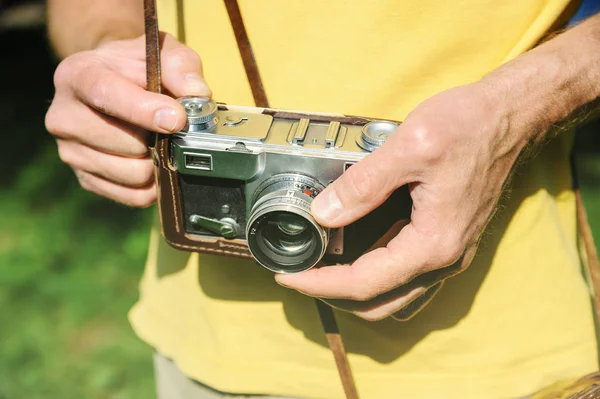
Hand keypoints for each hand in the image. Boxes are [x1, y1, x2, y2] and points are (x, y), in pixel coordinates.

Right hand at [45, 34, 210, 206]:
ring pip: (133, 173)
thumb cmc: (138, 68)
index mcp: (77, 76)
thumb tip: (197, 96)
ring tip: (161, 141)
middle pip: (125, 142)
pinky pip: (133, 196)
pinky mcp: (86, 179)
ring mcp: (71, 152)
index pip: (106, 96)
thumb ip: (181, 68)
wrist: (114, 84)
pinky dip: (154, 184)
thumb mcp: (163, 53)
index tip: (176, 119)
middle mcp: (64, 117)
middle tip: (172, 127)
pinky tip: (156, 162)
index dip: (144, 111)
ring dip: (158, 161)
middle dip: (159, 138)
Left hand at [276, 82, 532, 320]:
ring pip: (395, 297)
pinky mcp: (449, 240)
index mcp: (434, 243)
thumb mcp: (410, 147)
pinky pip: (408, 278)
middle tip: (300, 272)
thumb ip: (363, 185)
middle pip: (379, 303)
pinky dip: (377, 276)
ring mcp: (450, 253)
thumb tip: (323, 215)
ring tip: (322, 266)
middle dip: (334, 294)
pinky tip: (356, 252)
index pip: (364, 284)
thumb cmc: (469, 125)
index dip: (319, 284)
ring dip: (356, 291)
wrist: (510, 117)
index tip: (287, 276)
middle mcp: (445, 259)